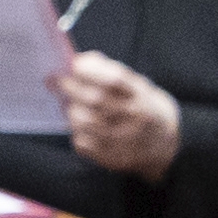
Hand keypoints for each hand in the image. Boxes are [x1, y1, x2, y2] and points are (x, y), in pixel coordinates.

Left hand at [59, 50, 182, 180]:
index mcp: (142, 95)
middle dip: (71, 88)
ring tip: (71, 105)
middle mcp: (135, 117)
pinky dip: (77, 132)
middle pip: (95, 100)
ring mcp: (123, 139)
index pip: (115, 79)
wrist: (162, 143)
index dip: (90, 71)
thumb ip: (108, 71)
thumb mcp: (135, 85)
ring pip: (84, 121)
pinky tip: (82, 126)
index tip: (73, 65)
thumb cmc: (139, 105)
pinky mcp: (111, 157)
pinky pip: (82, 142)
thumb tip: (77, 61)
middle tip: (56, 80)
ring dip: (71, 110)